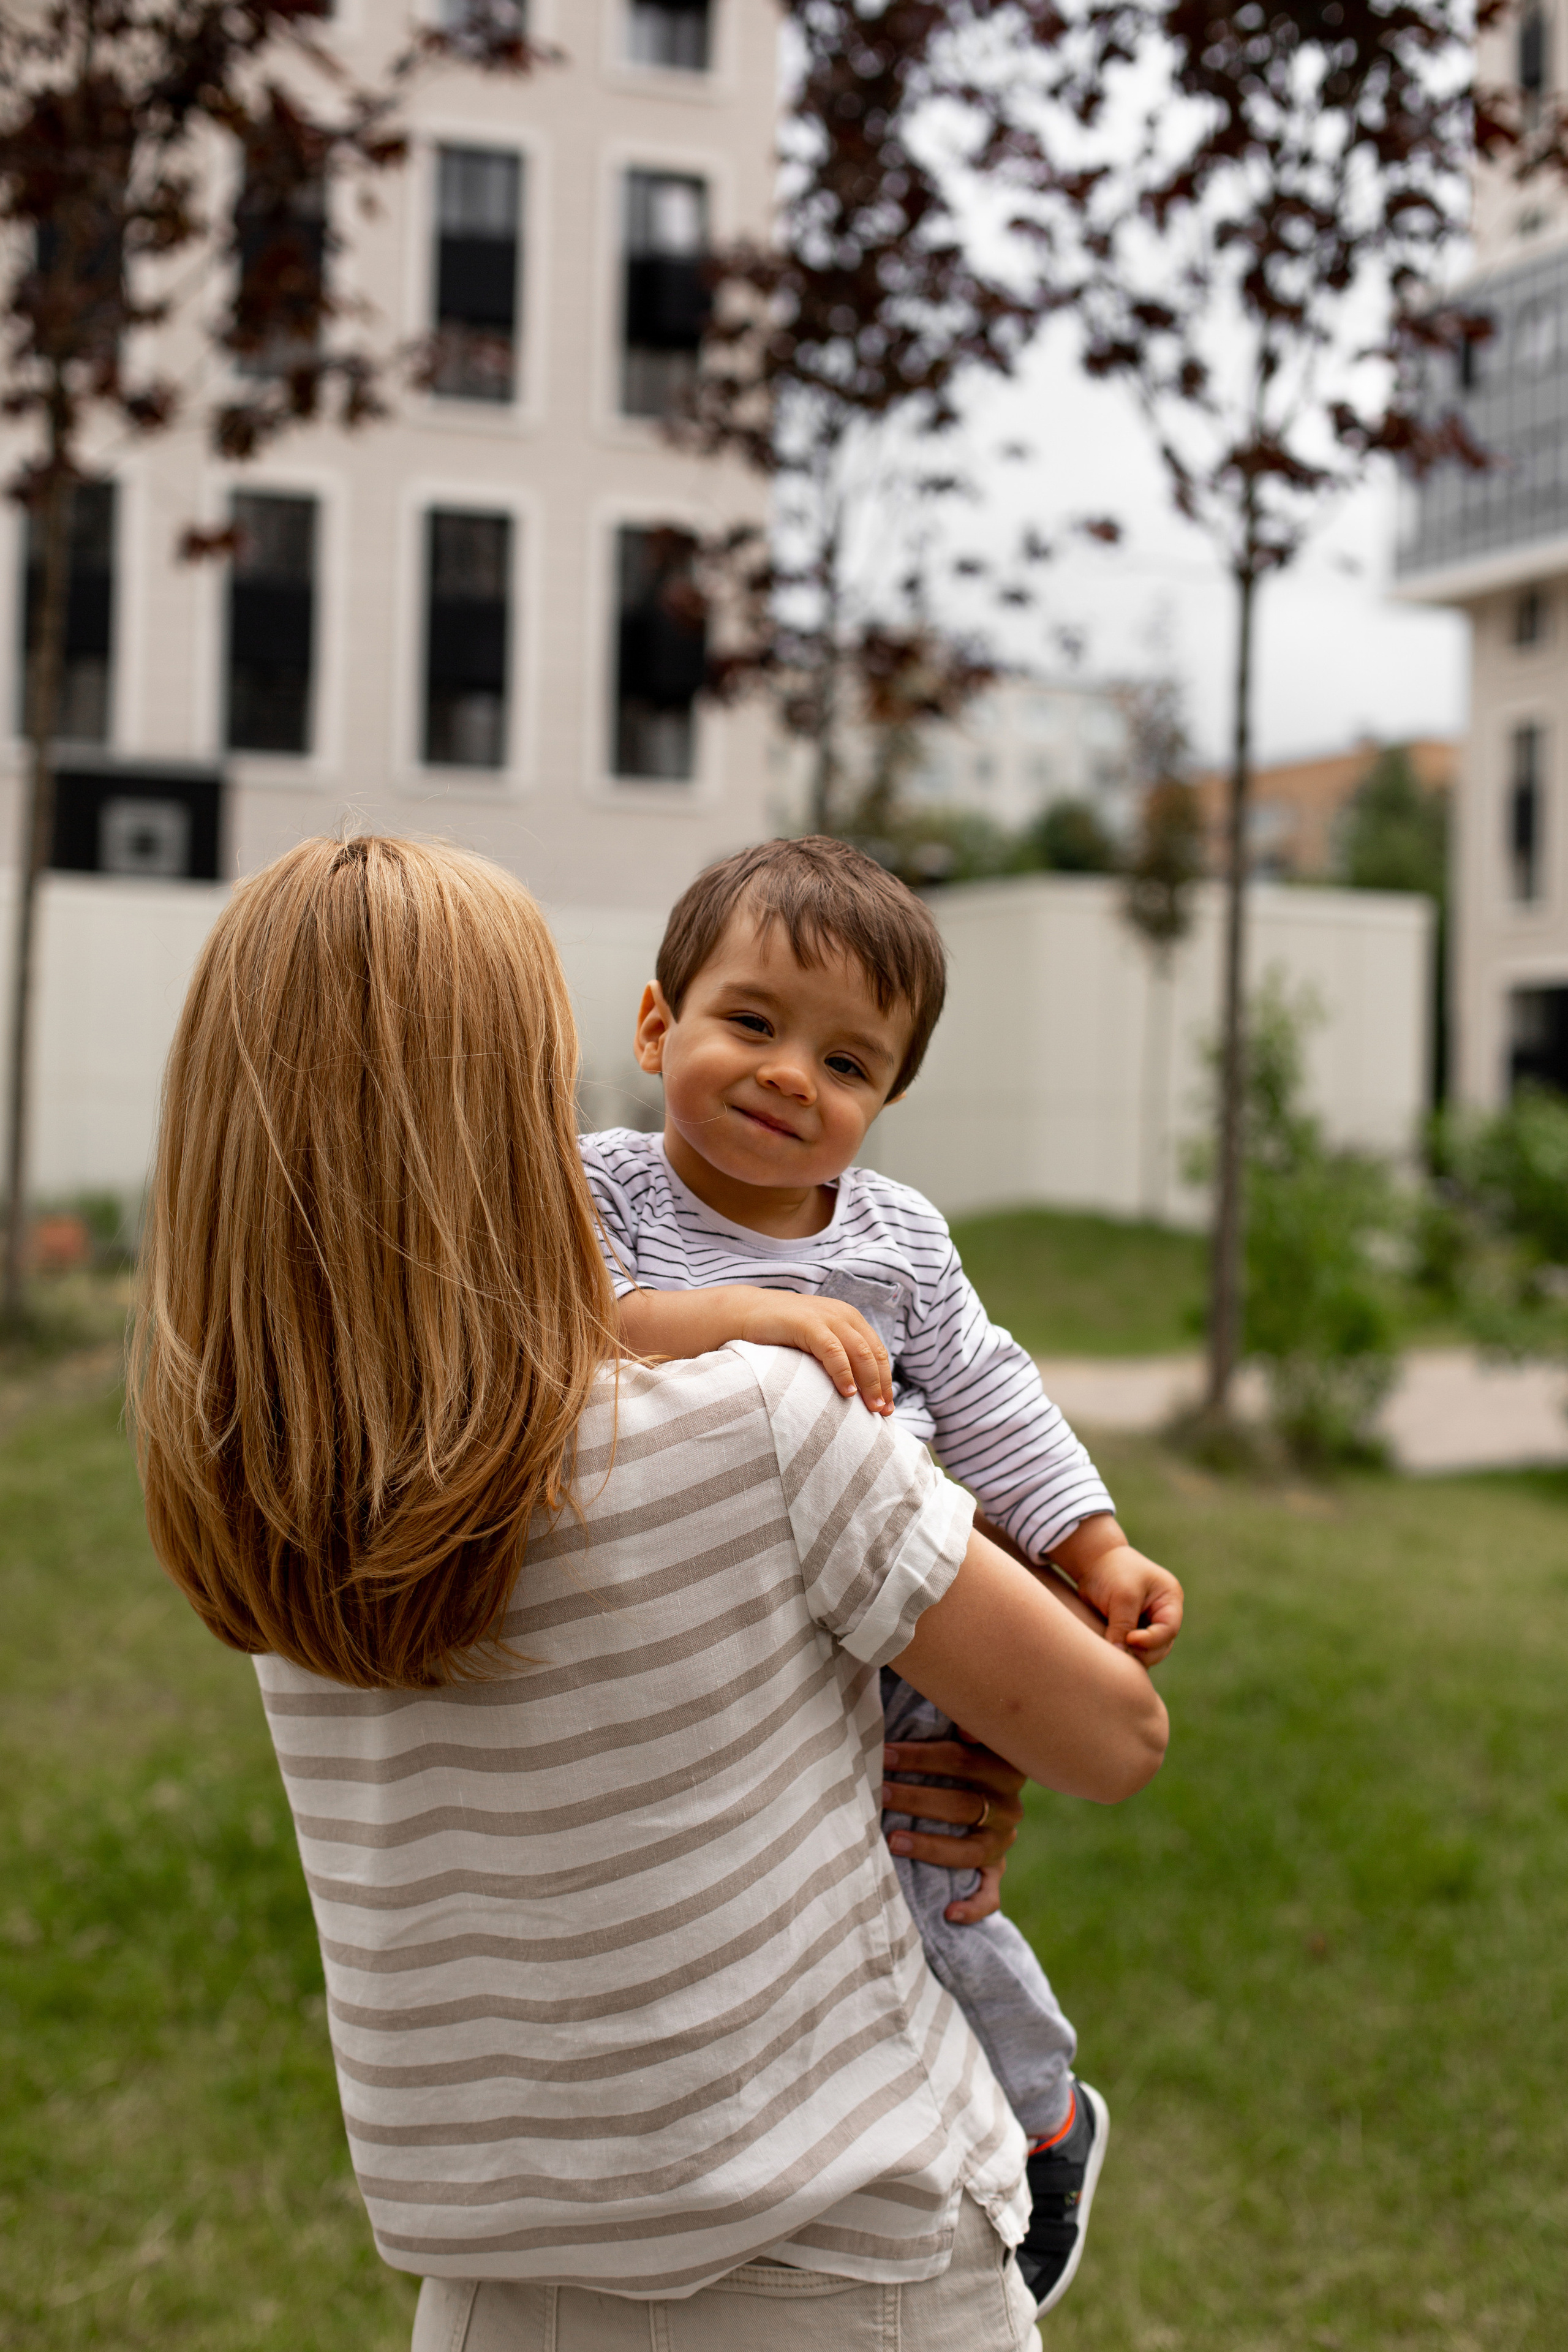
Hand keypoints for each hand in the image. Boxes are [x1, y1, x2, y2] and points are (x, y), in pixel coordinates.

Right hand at [739, 1292, 893, 1414]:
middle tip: (882, 1413)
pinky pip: (833, 1351)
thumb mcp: (815, 1341)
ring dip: (869, 1383)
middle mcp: (843, 1315)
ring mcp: (826, 1318)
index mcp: (849, 1319)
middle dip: (882, 1385)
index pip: (878, 1353)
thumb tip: (854, 1391)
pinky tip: (847, 1392)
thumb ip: (835, 1356)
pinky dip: (843, 1372)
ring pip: (860, 1353)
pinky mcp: (808, 1324)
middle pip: (874, 1354)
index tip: (888, 1408)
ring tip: (871, 1408)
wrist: (743, 1313)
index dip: (886, 1381)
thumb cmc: (779, 1335)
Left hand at [881, 1733, 1025, 1923]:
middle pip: (963, 1804)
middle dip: (915, 1799)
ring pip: (969, 1849)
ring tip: (892, 1841)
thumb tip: (961, 1726)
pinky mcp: (995, 1872)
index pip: (964, 1759)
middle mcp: (1009, 1806)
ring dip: (930, 1846)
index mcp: (1004, 1766)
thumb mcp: (959, 1732)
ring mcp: (1004, 1841)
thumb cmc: (953, 1754)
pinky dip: (973, 1906)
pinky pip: (991, 1895)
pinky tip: (949, 1912)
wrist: (983, 1787)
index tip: (885, 1754)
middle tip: (879, 1794)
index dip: (922, 1757)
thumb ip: (958, 1721)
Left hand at [1052, 1518, 1183, 1664]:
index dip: (1151, 1640)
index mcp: (1169, 1599)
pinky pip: (1134, 1650)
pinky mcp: (1132, 1631)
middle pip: (1161, 1646)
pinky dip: (1124, 1653)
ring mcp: (1148, 1624)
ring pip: (1148, 1652)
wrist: (1092, 1562)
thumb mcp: (1122, 1595)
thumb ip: (1123, 1625)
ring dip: (1133, 1655)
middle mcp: (1162, 1614)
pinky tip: (1111, 1652)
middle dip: (1143, 1652)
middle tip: (1120, 1649)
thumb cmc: (1112, 1571)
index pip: (1169, 1629)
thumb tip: (1120, 1653)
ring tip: (1114, 1651)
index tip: (1130, 1639)